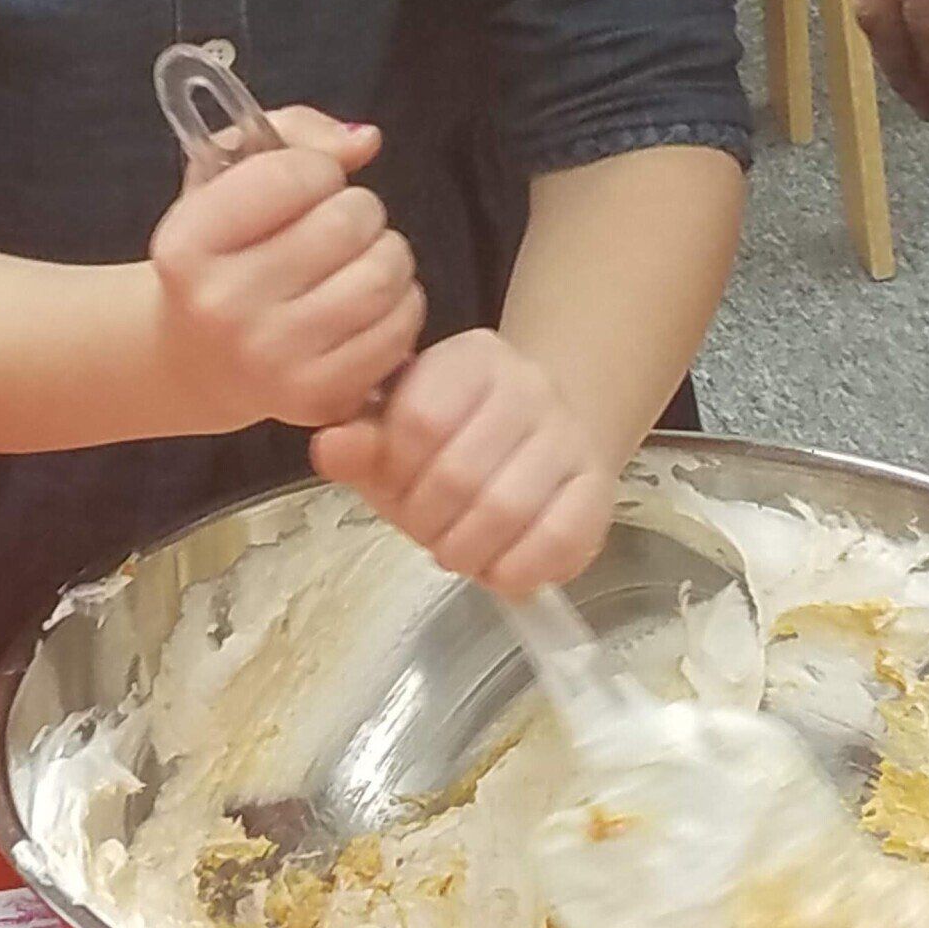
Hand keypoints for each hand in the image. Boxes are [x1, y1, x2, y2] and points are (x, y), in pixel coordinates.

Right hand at [146, 108, 424, 432]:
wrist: (198, 358)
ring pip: (383, 275)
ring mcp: (269, 359)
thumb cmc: (223, 253)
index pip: (296, 174)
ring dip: (388, 256)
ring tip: (363, 262)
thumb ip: (294, 133)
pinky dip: (401, 308)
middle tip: (342, 228)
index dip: (317, 170)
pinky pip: (398, 332)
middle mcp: (220, 305)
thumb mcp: (227, 173)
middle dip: (359, 212)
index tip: (304, 188)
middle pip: (349, 221)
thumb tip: (364, 142)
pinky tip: (371, 307)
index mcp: (187, 243)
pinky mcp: (315, 397)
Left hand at [311, 329, 617, 593]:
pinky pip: (558, 537)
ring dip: (467, 550)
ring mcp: (569, 434)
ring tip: (456, 551)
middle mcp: (527, 384)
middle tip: (425, 531)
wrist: (540, 441)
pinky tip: (500, 567)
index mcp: (469, 359)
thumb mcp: (397, 437)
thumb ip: (361, 443)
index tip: (394, 488)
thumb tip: (330, 446)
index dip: (396, 471)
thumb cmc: (453, 445)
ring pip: (507, 508)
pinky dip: (518, 568)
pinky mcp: (599, 487)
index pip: (419, 419)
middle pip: (460, 471)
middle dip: (427, 521)